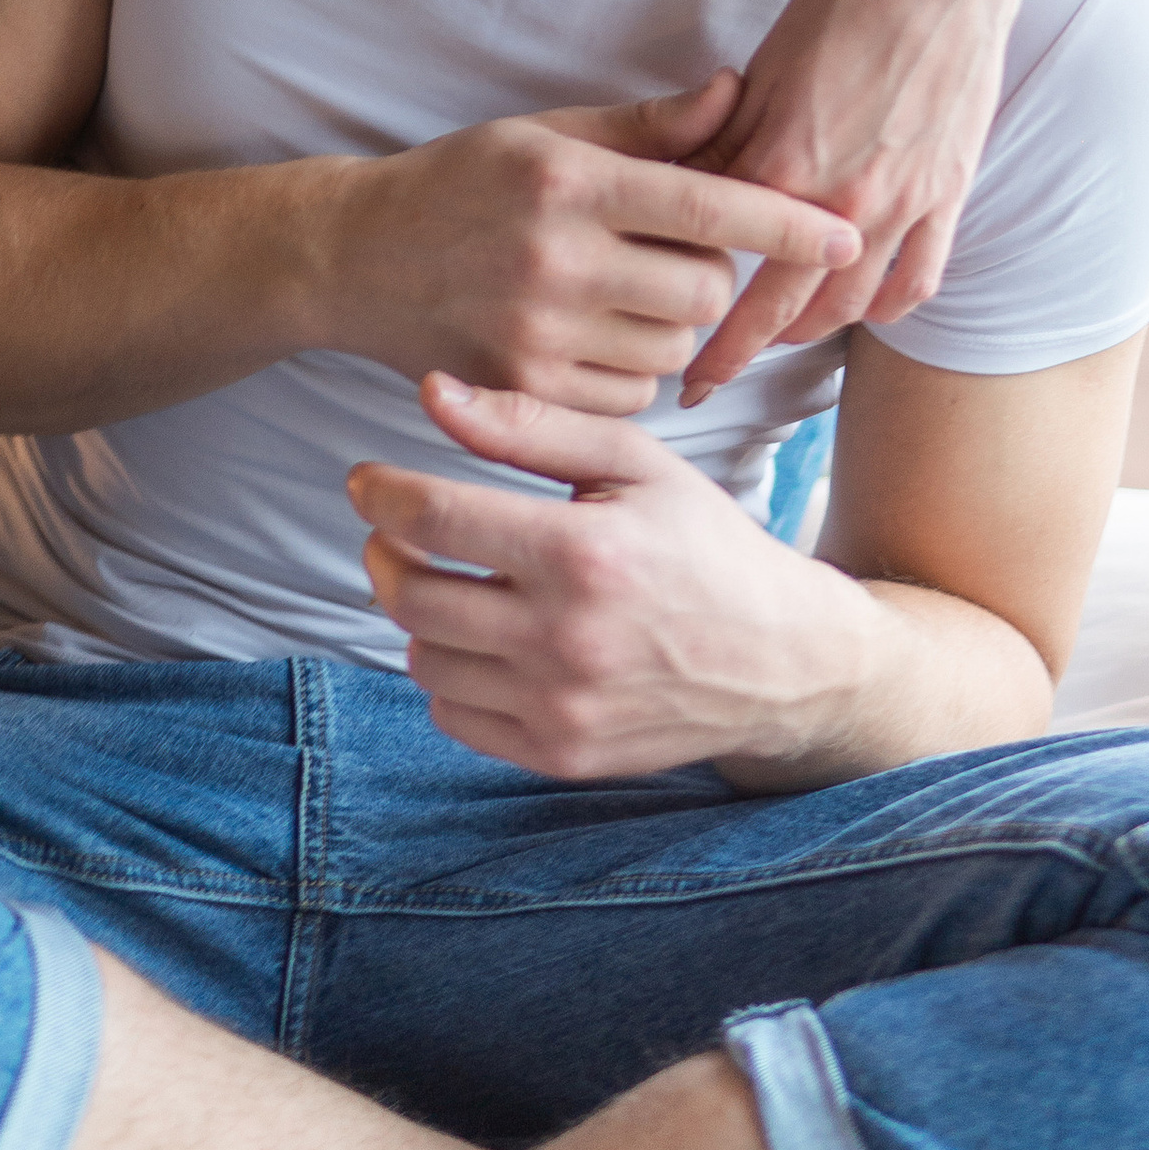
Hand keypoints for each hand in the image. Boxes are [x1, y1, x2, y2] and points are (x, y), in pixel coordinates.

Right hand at [331, 73, 860, 414]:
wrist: (354, 257)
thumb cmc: (465, 183)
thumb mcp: (549, 134)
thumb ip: (650, 126)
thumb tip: (737, 87)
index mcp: (571, 180)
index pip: (708, 204)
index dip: (788, 221)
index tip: (845, 230)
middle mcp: (555, 256)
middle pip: (704, 290)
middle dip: (711, 277)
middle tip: (674, 257)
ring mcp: (535, 330)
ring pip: (672, 349)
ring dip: (672, 329)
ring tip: (625, 296)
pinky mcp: (521, 387)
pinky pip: (630, 397)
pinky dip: (631, 375)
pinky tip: (595, 340)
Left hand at [354, 371, 864, 781]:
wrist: (782, 662)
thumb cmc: (704, 544)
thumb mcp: (634, 462)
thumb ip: (530, 425)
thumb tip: (434, 394)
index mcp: (583, 552)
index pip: (435, 518)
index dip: (381, 492)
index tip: (366, 480)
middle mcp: (566, 639)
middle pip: (413, 595)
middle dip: (385, 552)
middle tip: (396, 530)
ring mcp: (561, 707)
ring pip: (424, 659)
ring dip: (417, 614)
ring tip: (448, 580)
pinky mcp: (560, 755)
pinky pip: (455, 716)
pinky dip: (450, 675)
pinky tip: (482, 639)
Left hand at [681, 0, 1033, 399]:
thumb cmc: (845, 0)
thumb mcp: (764, 68)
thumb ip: (722, 139)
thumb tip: (678, 191)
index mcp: (784, 166)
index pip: (728, 270)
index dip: (703, 329)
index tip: (682, 370)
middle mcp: (843, 201)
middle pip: (786, 310)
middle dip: (742, 353)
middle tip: (711, 377)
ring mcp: (904, 203)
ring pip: (849, 305)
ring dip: (807, 334)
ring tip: (776, 342)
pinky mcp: (948, 194)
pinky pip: (918, 279)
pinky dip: (885, 306)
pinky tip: (860, 308)